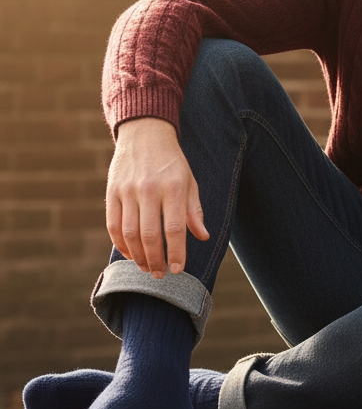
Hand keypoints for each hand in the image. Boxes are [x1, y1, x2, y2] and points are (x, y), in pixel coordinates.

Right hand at [105, 117, 208, 278]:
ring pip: (129, 233)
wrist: (145, 134)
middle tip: (161, 275)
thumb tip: (202, 236)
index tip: (178, 270)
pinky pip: (113, 224)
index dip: (176, 253)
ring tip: (146, 268)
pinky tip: (129, 253)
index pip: (175, 229)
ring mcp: (128, 191)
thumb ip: (195, 211)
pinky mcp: (111, 191)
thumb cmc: (173, 162)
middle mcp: (149, 190)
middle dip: (156, 261)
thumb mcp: (190, 181)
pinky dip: (120, 243)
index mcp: (174, 188)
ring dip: (138, 256)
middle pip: (150, 235)